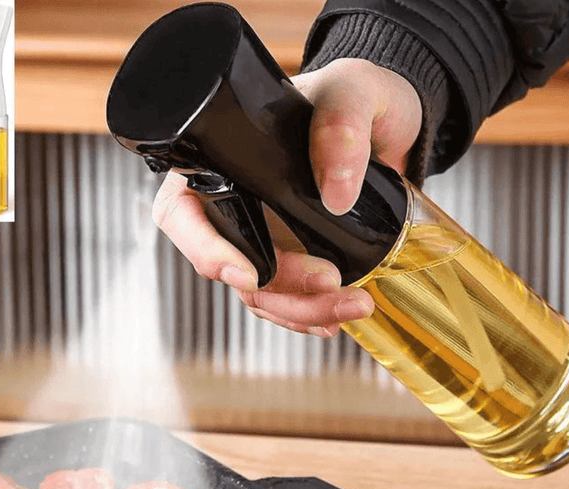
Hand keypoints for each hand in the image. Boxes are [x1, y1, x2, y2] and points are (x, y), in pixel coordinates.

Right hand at [152, 58, 421, 336]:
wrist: (386, 124)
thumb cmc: (354, 97)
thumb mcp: (354, 91)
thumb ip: (341, 124)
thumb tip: (335, 192)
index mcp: (221, 161)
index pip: (183, 214)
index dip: (207, 251)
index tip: (250, 275)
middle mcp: (232, 205)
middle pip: (229, 268)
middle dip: (278, 291)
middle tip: (332, 285)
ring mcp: (260, 237)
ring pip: (259, 294)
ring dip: (302, 310)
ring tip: (355, 305)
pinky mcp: (289, 257)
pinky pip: (284, 299)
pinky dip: (308, 314)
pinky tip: (334, 317)